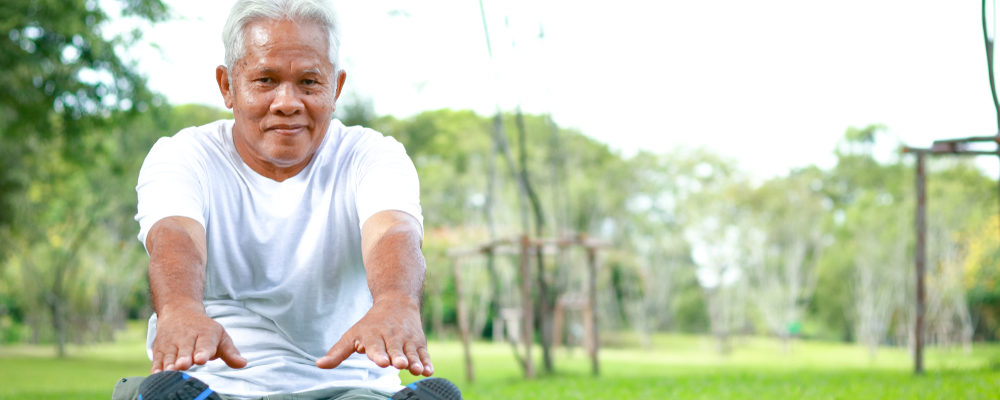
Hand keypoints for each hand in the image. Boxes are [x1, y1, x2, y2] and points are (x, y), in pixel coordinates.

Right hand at [151, 304, 246, 372]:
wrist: (178, 311)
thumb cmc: (204, 329)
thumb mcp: (220, 337)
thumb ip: (230, 352)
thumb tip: (243, 364)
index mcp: (205, 334)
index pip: (204, 344)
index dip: (203, 352)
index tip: (201, 359)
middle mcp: (186, 338)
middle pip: (185, 350)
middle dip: (184, 358)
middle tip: (184, 365)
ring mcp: (171, 344)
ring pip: (170, 355)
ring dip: (170, 363)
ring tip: (172, 370)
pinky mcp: (159, 349)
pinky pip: (157, 360)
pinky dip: (157, 367)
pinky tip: (157, 375)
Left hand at [316, 298, 432, 376]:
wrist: (397, 300)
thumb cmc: (371, 323)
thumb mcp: (352, 334)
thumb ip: (338, 352)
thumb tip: (319, 365)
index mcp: (374, 337)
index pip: (376, 348)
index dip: (378, 355)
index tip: (381, 361)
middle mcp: (392, 338)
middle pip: (395, 350)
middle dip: (398, 357)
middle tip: (400, 364)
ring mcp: (407, 341)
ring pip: (412, 353)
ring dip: (415, 361)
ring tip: (417, 369)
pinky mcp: (419, 343)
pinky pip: (424, 354)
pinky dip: (427, 362)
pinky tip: (429, 371)